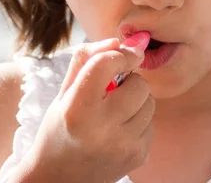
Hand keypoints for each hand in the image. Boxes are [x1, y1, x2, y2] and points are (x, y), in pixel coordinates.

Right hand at [13, 37, 153, 182]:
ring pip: (149, 101)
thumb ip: (87, 60)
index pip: (106, 65)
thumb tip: (118, 40)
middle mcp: (102, 129)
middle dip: (129, 80)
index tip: (124, 54)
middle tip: (112, 90)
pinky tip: (119, 130)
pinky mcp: (139, 156)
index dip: (119, 54)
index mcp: (77, 110)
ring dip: (135, 100)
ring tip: (114, 112)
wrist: (59, 179)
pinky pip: (152, 122)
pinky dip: (139, 120)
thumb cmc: (60, 129)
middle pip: (138, 83)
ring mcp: (123, 145)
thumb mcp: (63, 93)